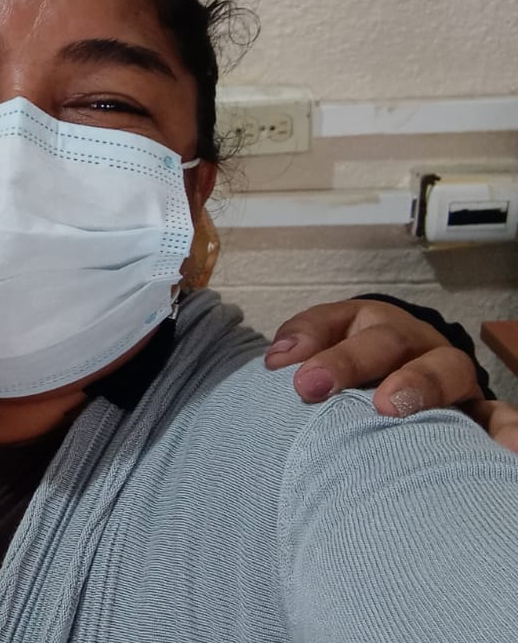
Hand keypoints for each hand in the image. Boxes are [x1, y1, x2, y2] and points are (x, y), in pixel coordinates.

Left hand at [264, 298, 517, 452]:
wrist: (401, 377)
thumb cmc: (351, 369)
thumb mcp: (324, 350)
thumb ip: (301, 347)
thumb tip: (277, 360)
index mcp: (366, 324)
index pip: (333, 322)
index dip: (308, 338)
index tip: (282, 368)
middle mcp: (411, 342)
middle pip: (386, 340)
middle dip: (348, 361)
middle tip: (314, 386)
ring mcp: (448, 374)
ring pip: (444, 369)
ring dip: (419, 383)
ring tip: (392, 406)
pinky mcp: (475, 408)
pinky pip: (496, 415)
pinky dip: (506, 429)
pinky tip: (507, 449)